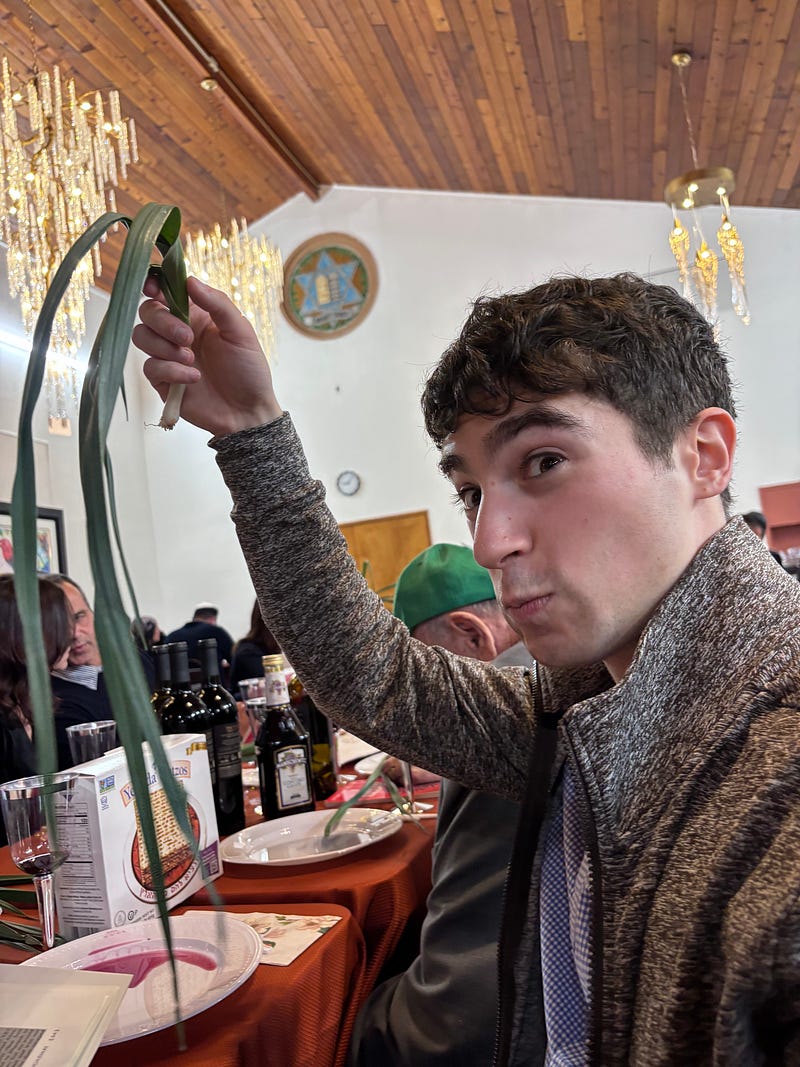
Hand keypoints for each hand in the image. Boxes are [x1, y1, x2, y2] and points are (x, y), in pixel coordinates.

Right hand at [133, 275, 283, 437]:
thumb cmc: (249, 369)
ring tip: (192, 360)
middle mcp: (177, 332)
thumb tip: (189, 280)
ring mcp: (168, 356)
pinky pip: (151, 367)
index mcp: (195, 315)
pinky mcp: (163, 380)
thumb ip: (217, 303)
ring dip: (164, 346)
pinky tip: (194, 379)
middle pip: (147, 312)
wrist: (248, 411)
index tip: (154, 289)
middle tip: (187, 337)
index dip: (154, 285)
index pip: (165, 292)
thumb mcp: (240, 331)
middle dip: (162, 321)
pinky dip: (171, 371)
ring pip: (140, 336)